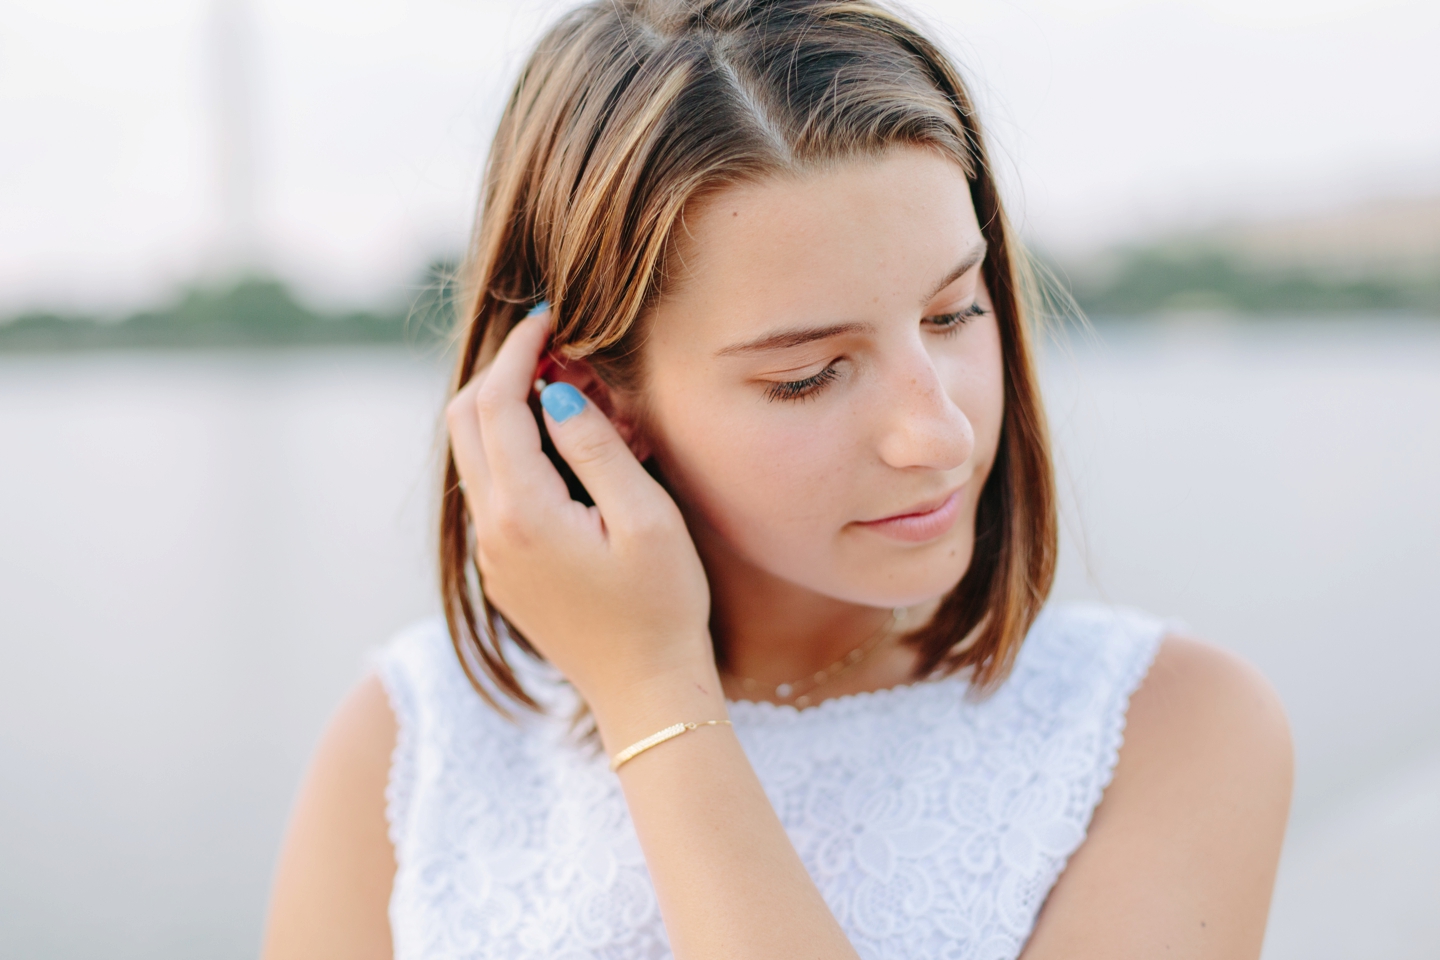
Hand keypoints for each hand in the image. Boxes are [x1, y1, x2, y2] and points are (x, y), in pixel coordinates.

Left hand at [445, 307, 720, 744]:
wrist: (645, 694)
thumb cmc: (661, 606)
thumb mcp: (644, 518)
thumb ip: (595, 447)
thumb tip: (556, 392)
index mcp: (521, 512)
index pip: (496, 404)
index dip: (518, 351)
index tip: (549, 317)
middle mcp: (491, 531)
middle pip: (465, 422)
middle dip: (502, 372)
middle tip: (554, 345)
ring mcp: (492, 554)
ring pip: (474, 456)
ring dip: (508, 412)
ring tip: (568, 392)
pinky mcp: (504, 571)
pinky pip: (493, 492)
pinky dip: (515, 452)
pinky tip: (565, 452)